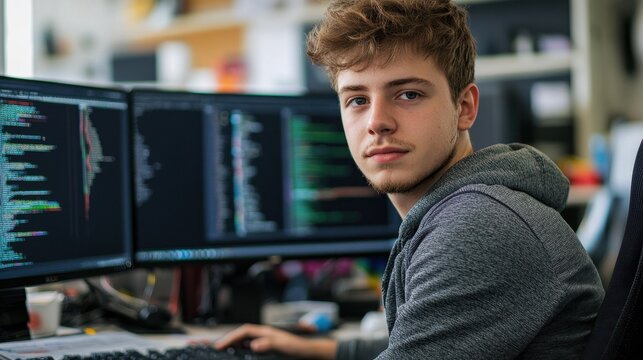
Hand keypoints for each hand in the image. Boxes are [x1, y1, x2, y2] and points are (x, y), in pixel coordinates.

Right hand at [214, 323, 336, 359]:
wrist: (308, 351)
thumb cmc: (297, 346)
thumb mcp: (282, 344)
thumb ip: (268, 343)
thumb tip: (253, 344)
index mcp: (265, 331)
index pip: (244, 331)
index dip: (232, 337)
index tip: (221, 344)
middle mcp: (264, 334)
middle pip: (242, 334)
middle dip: (229, 339)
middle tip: (217, 347)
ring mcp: (265, 340)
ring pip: (245, 340)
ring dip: (234, 343)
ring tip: (223, 349)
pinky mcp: (267, 347)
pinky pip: (250, 346)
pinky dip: (241, 348)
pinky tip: (239, 353)